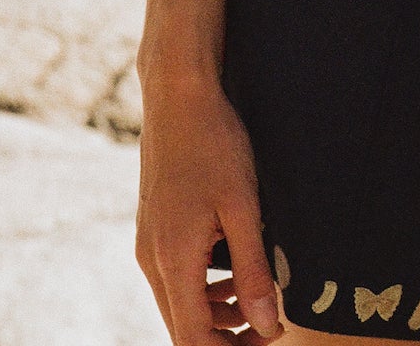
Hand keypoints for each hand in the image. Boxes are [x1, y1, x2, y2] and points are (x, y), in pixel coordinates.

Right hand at [135, 71, 282, 342]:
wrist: (178, 97)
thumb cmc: (215, 145)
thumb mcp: (243, 207)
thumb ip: (253, 269)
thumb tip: (266, 325)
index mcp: (172, 263)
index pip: (192, 340)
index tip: (269, 340)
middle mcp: (152, 262)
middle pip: (184, 328)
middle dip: (225, 339)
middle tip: (270, 328)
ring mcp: (150, 245)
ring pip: (180, 303)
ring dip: (218, 312)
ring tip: (260, 297)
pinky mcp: (155, 230)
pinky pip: (177, 277)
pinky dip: (206, 286)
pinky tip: (237, 267)